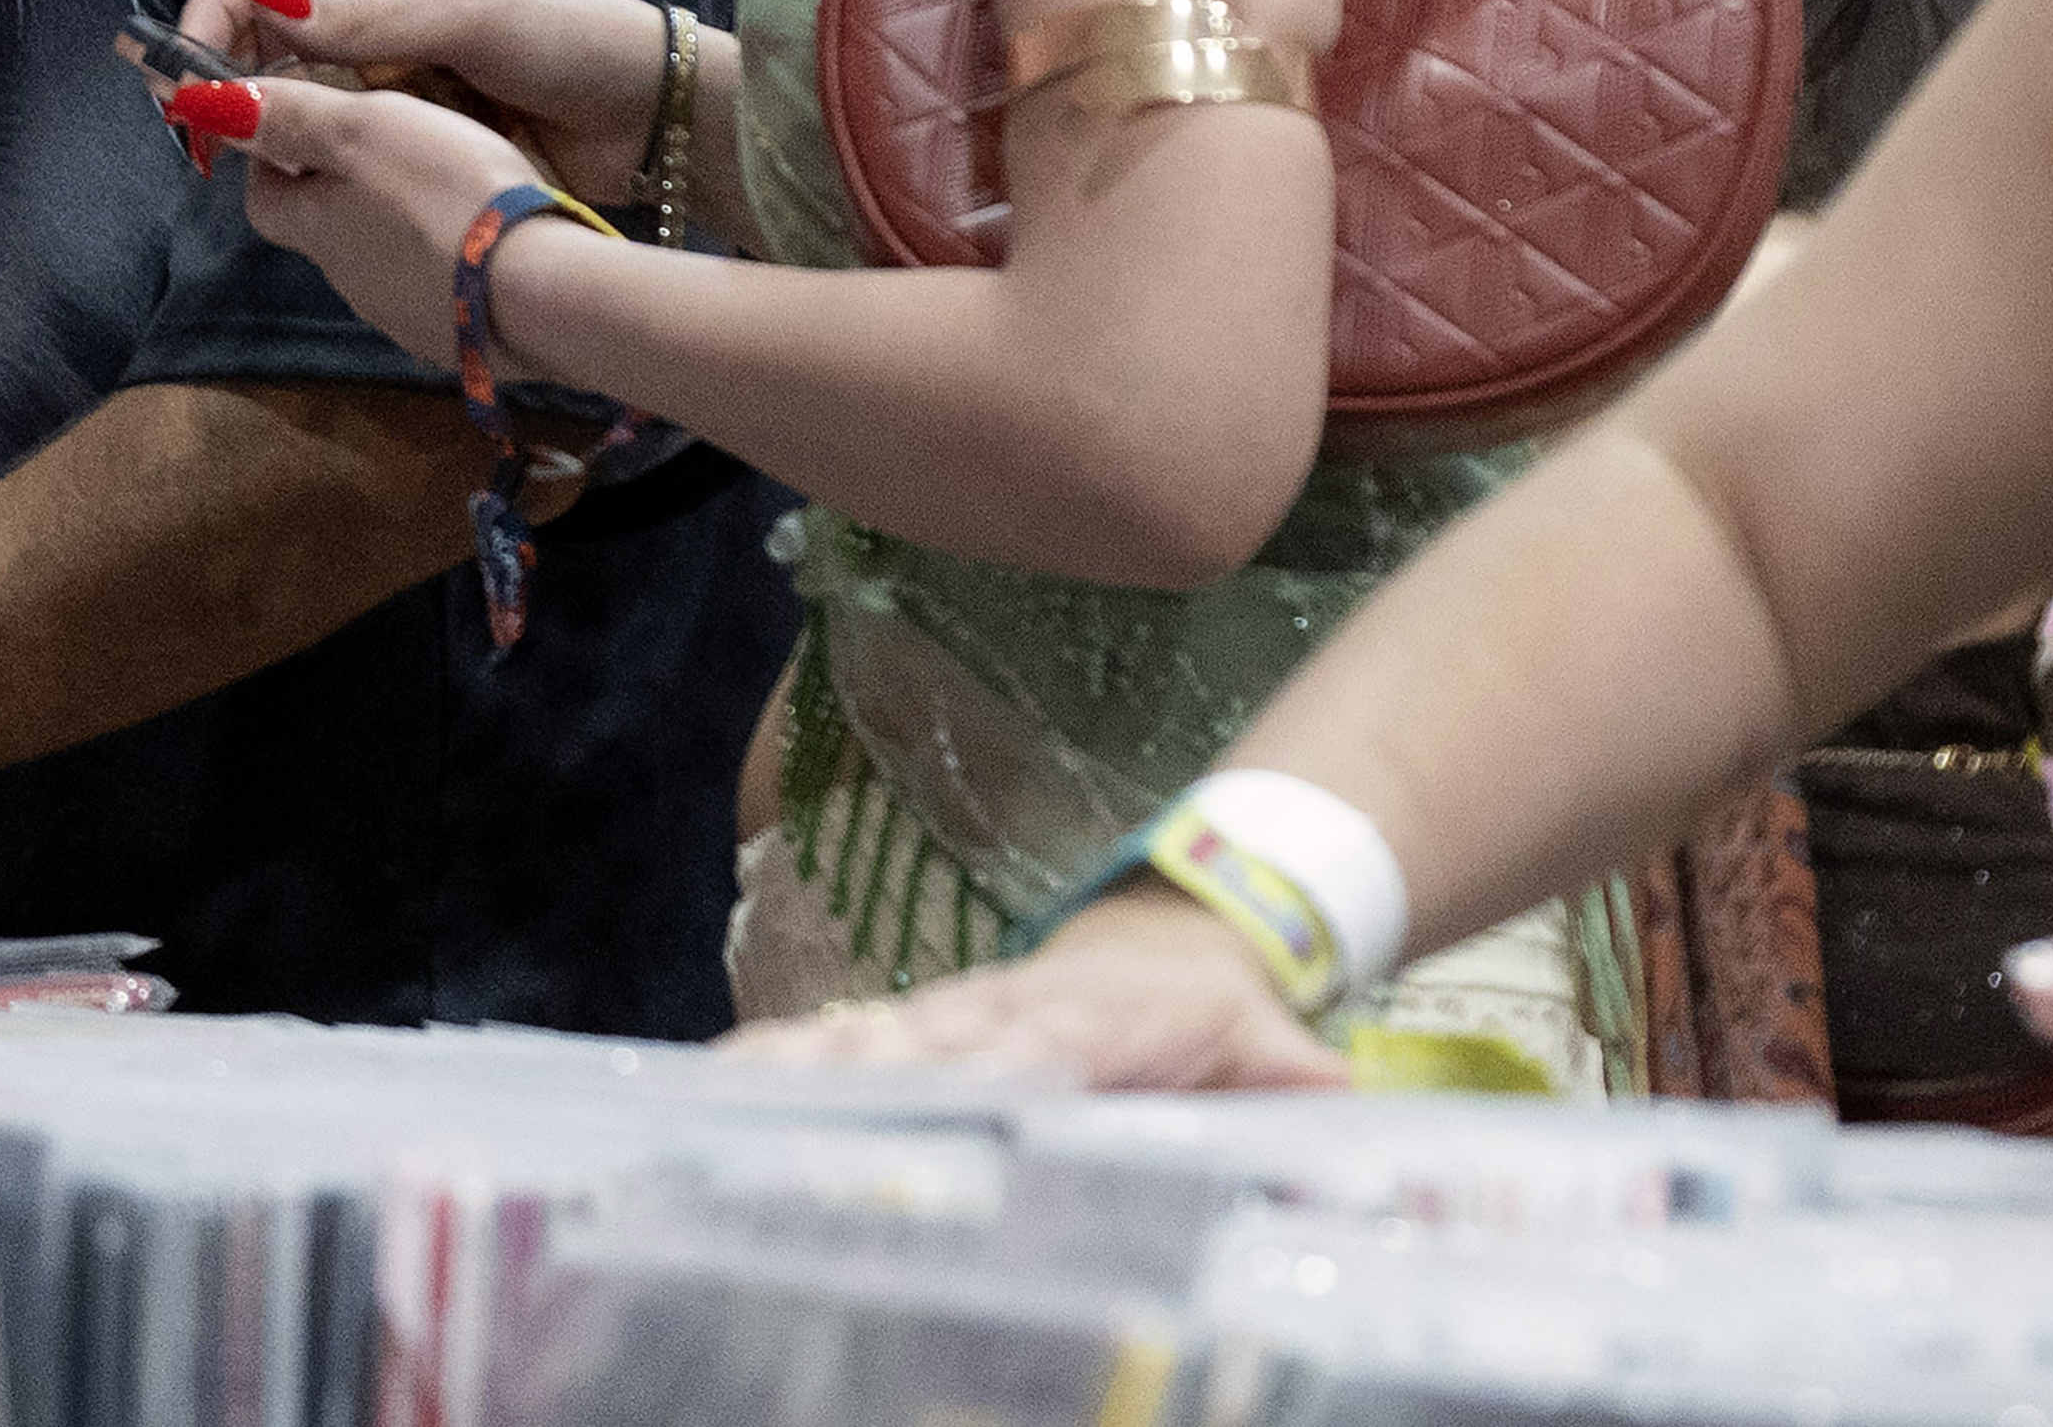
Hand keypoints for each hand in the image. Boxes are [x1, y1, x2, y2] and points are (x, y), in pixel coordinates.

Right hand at [175, 0, 672, 202]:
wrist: (649, 114)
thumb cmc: (565, 41)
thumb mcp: (461, 19)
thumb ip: (355, 23)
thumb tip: (251, 3)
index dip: (216, 6)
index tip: (189, 70)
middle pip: (269, 18)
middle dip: (231, 65)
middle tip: (200, 127)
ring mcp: (391, 54)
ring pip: (297, 75)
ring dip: (273, 107)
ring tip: (250, 153)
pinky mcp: (409, 108)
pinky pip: (338, 118)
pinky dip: (315, 137)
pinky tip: (302, 164)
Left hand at [203, 68, 567, 378]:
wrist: (540, 294)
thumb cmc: (444, 193)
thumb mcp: (363, 128)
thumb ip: (289, 115)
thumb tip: (199, 104)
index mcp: (313, 229)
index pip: (262, 196)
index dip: (272, 155)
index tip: (303, 119)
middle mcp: (347, 281)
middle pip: (323, 226)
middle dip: (341, 184)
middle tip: (387, 138)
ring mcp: (403, 315)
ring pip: (381, 255)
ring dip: (397, 219)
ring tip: (444, 177)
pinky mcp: (459, 336)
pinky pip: (437, 284)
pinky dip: (446, 254)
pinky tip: (484, 231)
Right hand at [726, 890, 1345, 1088]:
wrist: (1172, 944)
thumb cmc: (1212, 1014)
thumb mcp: (1261, 1040)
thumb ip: (1289, 1068)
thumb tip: (1335, 1079)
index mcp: (1080, 1022)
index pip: (1028, 1044)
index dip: (989, 1065)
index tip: (945, 1083)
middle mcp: (998, 1015)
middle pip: (920, 1046)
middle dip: (860, 1077)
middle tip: (793, 1107)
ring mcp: (949, 1020)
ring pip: (864, 1042)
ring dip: (797, 1070)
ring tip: (727, 1098)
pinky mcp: (918, 1032)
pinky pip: (836, 1045)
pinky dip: (774, 1061)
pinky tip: (717, 1083)